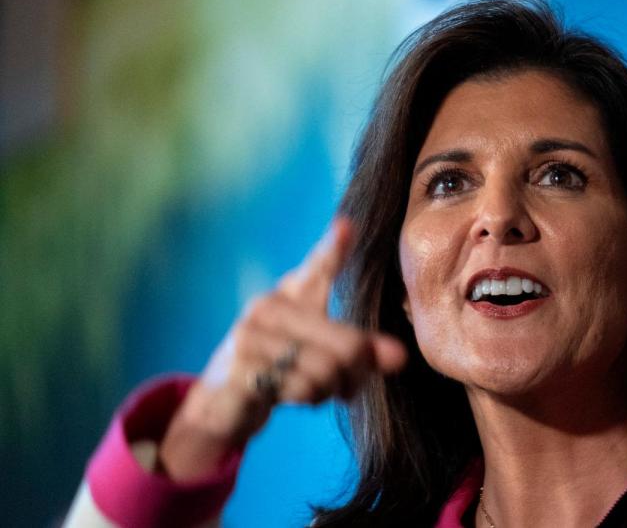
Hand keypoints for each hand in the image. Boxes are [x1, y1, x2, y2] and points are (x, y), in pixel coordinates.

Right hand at [158, 218, 406, 480]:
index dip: (334, 249)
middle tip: (349, 387)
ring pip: (326, 370)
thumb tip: (400, 356)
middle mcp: (266, 308)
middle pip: (346, 343)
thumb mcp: (322, 353)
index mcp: (289, 294)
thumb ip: (361, 349)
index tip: (347, 226)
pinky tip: (293, 396)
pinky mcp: (239, 370)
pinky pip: (300, 388)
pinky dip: (308, 400)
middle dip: (355, 372)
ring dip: (328, 390)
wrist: (224, 403)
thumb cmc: (281, 368)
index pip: (318, 268)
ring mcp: (249, 337)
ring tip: (315, 391)